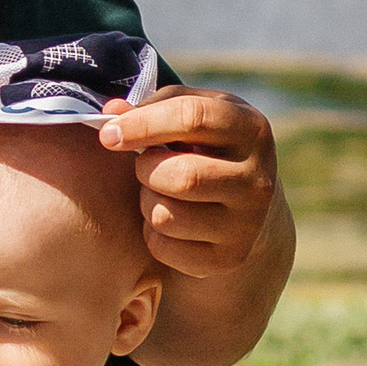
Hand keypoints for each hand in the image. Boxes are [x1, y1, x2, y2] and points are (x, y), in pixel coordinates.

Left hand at [99, 85, 280, 281]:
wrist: (248, 207)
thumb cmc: (208, 147)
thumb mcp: (193, 116)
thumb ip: (155, 107)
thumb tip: (112, 113)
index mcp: (252, 130)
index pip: (193, 118)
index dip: (143, 124)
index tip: (108, 134)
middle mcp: (258, 180)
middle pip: (181, 176)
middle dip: (145, 169)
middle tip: (143, 165)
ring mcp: (247, 225)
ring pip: (166, 216)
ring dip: (146, 201)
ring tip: (158, 191)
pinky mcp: (229, 259)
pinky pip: (164, 247)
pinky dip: (152, 233)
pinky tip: (169, 218)